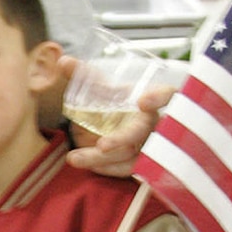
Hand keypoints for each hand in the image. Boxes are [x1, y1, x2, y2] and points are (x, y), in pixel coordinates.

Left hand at [57, 55, 170, 178]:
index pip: (169, 94)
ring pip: (134, 156)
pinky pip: (129, 170)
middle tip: (101, 145)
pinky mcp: (145, 163)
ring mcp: (154, 145)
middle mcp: (158, 122)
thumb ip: (85, 74)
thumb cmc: (121, 102)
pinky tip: (89, 165)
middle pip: (144, 132)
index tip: (142, 102)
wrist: (128, 124)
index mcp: (155, 98)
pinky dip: (108, 169)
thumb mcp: (107, 87)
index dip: (159, 98)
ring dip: (104, 160)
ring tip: (74, 158)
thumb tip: (63, 61)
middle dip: (121, 139)